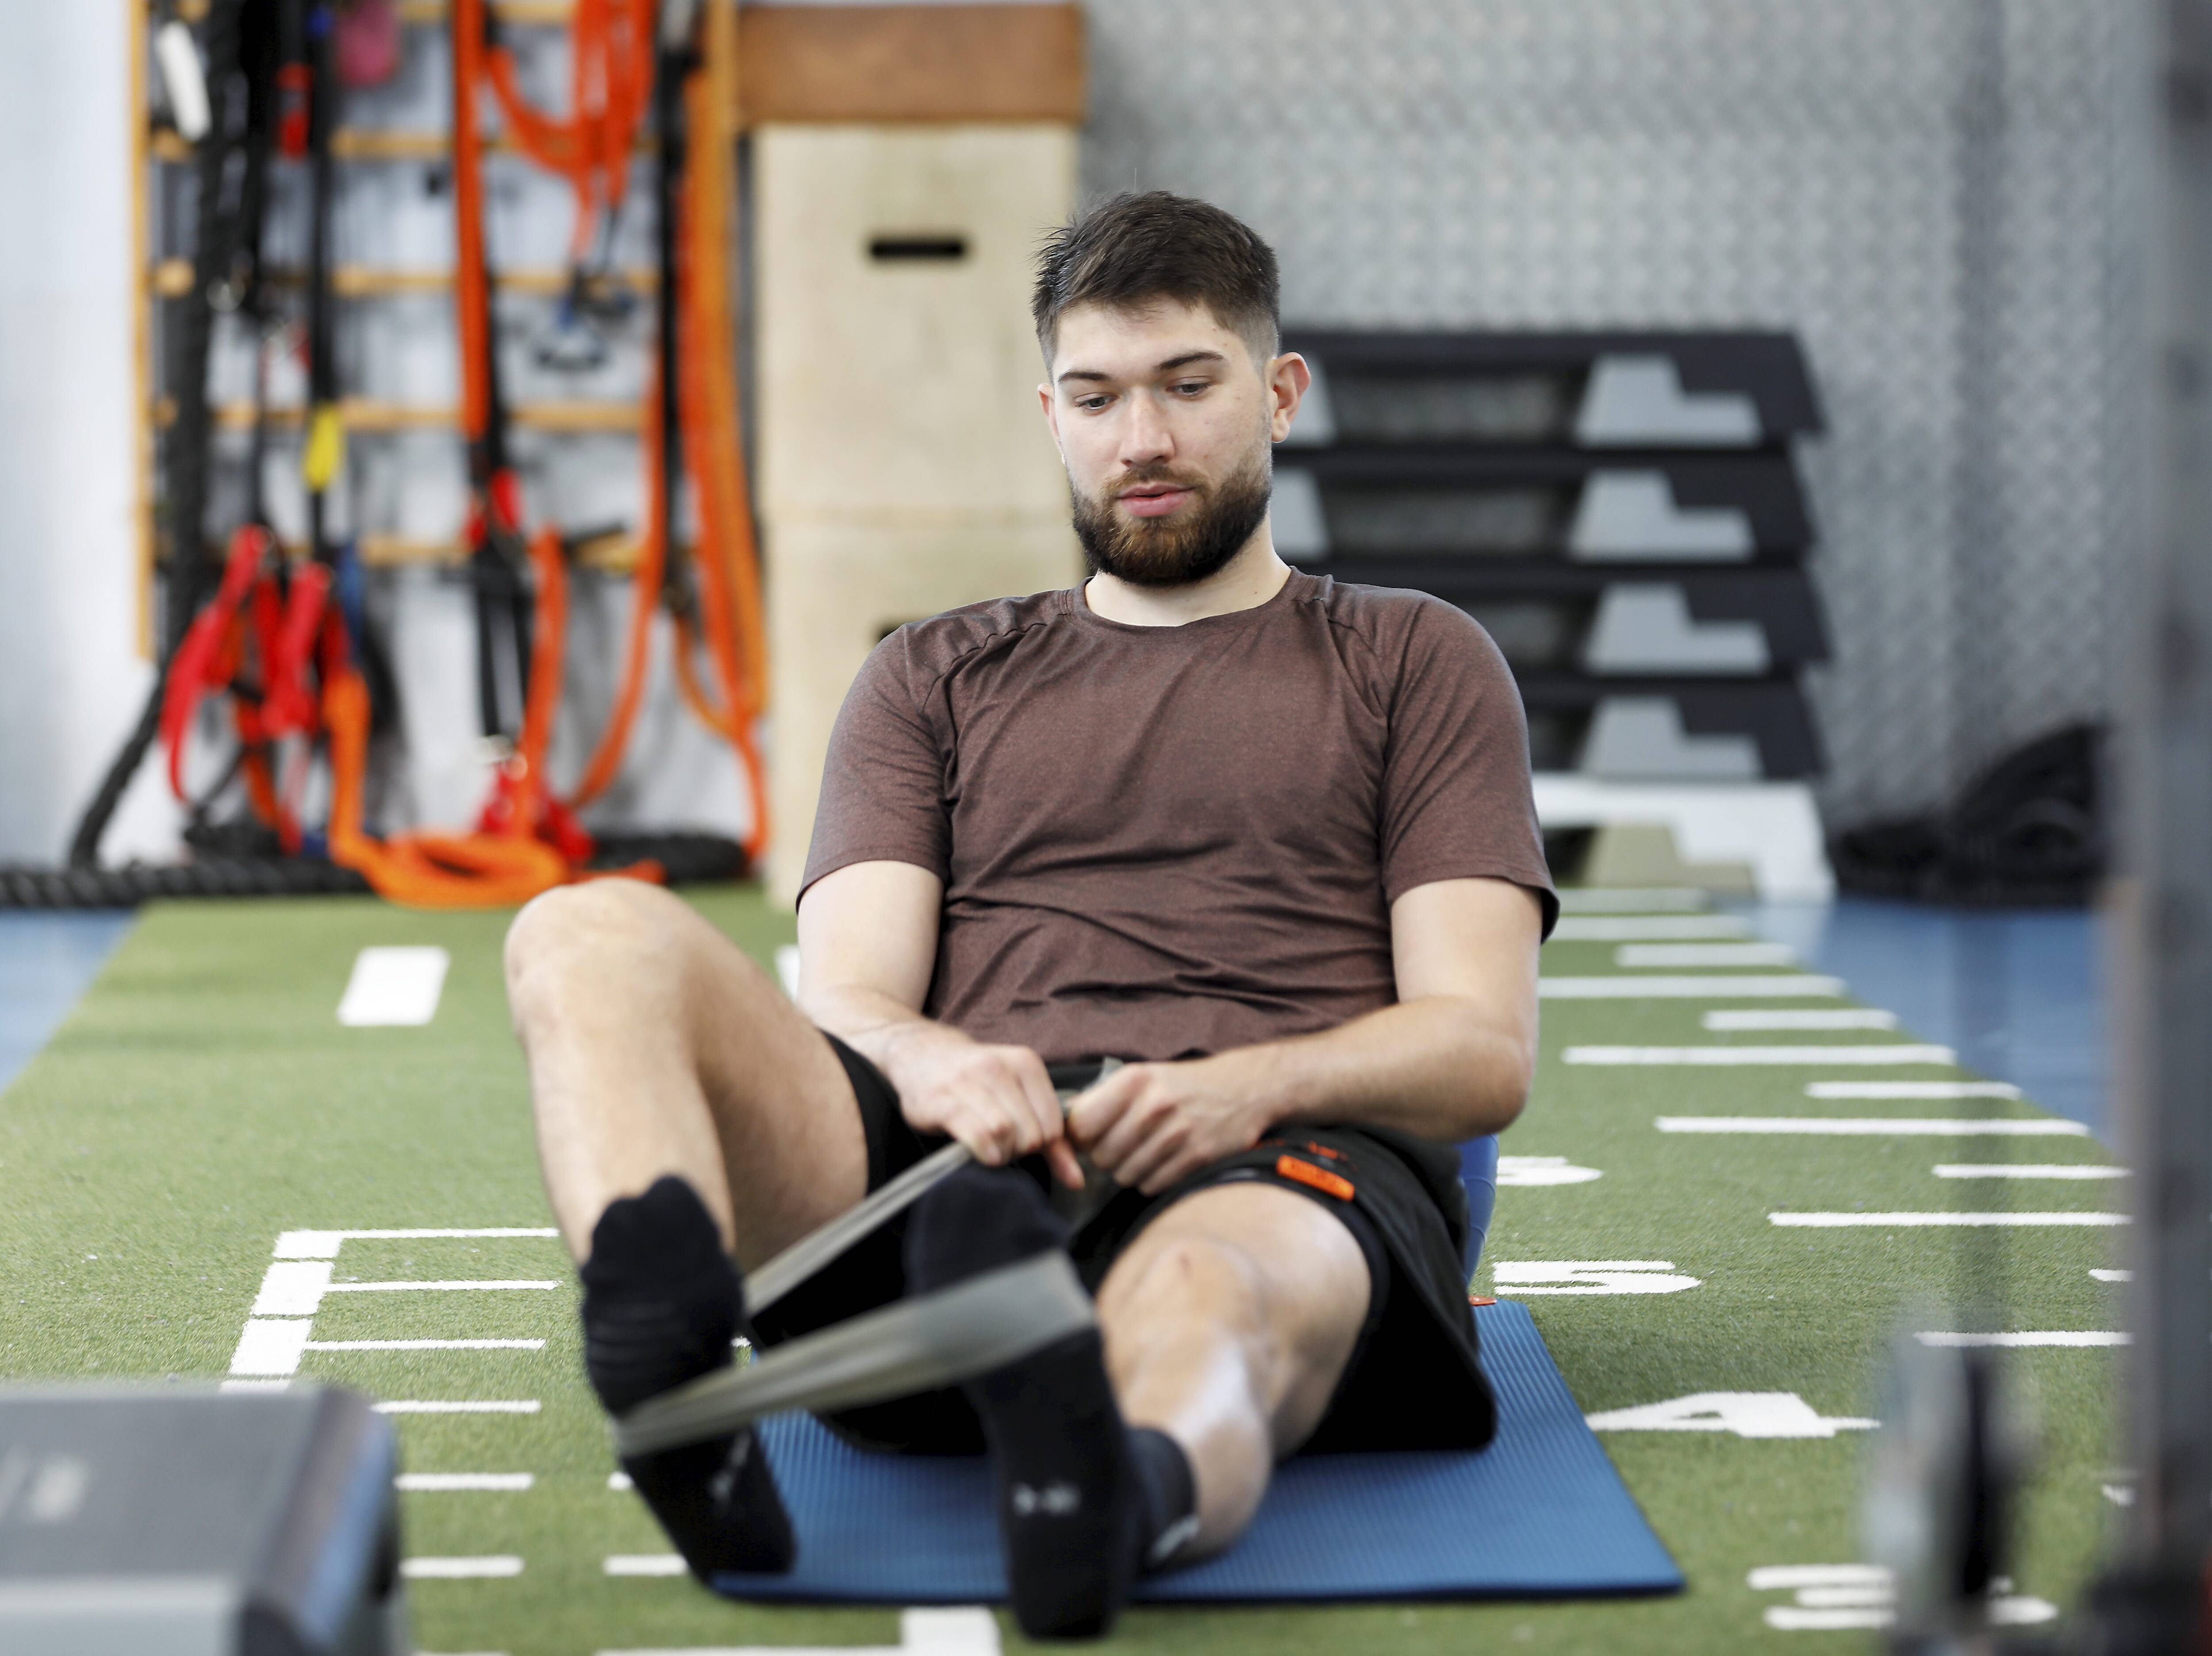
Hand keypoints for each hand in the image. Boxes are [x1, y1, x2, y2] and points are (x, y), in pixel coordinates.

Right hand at [878, 1023, 1084, 1187]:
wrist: (922, 1054)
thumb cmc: (976, 1082)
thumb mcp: (1019, 1098)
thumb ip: (1051, 1140)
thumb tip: (1077, 1180)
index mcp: (1025, 1063)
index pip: (1053, 1124)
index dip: (1042, 1144)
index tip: (1024, 1142)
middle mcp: (998, 1068)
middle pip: (1030, 1132)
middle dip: (1020, 1150)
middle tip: (1004, 1147)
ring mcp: (967, 1081)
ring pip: (1004, 1132)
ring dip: (1001, 1152)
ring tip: (990, 1147)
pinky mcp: (941, 1100)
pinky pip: (975, 1133)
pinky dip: (984, 1150)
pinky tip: (983, 1153)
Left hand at [1065, 1054, 1274, 1194]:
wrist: (1244, 1087)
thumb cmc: (1185, 1084)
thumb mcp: (1144, 1076)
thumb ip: (1105, 1098)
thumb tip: (1067, 1123)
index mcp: (1134, 1080)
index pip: (1081, 1124)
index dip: (1079, 1137)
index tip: (1088, 1138)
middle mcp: (1153, 1105)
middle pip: (1101, 1155)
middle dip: (1105, 1156)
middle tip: (1120, 1146)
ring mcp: (1177, 1133)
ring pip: (1124, 1175)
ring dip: (1128, 1170)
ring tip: (1144, 1152)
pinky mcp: (1196, 1156)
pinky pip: (1151, 1184)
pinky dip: (1151, 1179)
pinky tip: (1163, 1161)